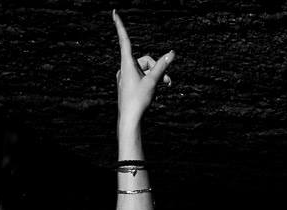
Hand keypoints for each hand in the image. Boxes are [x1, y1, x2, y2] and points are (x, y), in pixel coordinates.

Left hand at [114, 10, 174, 127]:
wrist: (130, 120)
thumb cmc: (138, 101)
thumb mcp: (153, 81)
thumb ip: (162, 66)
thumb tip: (172, 53)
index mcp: (126, 64)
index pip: (124, 40)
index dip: (119, 25)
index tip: (114, 12)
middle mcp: (124, 68)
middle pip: (145, 59)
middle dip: (157, 67)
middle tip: (167, 80)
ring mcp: (126, 77)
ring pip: (145, 69)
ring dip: (157, 75)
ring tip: (166, 85)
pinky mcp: (129, 84)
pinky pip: (142, 77)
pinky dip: (151, 80)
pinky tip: (158, 89)